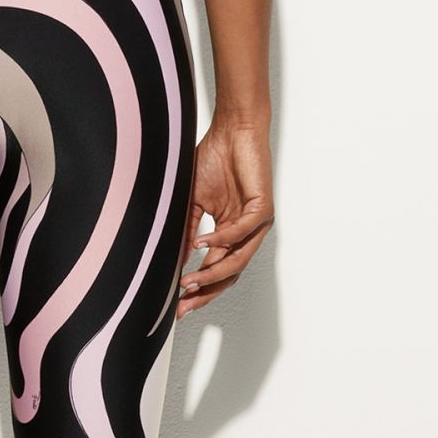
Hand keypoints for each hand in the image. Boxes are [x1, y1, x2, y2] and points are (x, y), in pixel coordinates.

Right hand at [177, 117, 273, 319]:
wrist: (232, 131)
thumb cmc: (214, 159)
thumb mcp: (193, 201)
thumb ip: (187, 229)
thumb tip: (175, 259)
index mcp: (229, 232)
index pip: (215, 268)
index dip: (197, 288)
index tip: (176, 304)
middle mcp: (245, 232)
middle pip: (227, 273)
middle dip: (204, 291)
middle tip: (183, 305)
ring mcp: (256, 223)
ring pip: (237, 259)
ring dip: (211, 273)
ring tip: (189, 281)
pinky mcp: (262, 209)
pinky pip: (240, 231)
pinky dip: (219, 240)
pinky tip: (199, 244)